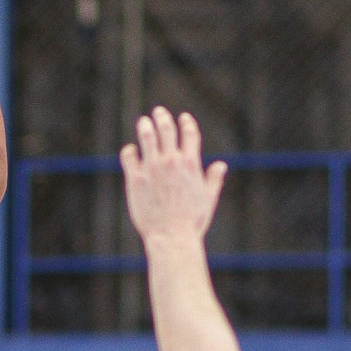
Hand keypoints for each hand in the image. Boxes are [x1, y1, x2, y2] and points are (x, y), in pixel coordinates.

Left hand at [121, 108, 226, 244]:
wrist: (171, 237)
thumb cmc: (191, 222)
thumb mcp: (208, 199)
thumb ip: (214, 179)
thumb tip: (220, 165)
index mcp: (191, 163)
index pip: (189, 133)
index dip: (186, 122)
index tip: (183, 118)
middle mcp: (171, 161)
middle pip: (167, 129)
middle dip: (163, 117)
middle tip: (158, 112)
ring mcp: (152, 168)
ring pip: (147, 136)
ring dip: (146, 126)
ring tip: (144, 122)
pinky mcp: (135, 179)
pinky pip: (129, 156)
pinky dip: (130, 150)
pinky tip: (131, 151)